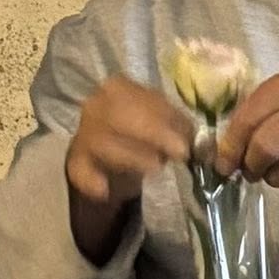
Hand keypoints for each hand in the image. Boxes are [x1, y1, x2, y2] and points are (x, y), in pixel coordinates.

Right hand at [64, 76, 194, 208]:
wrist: (114, 162)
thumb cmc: (146, 137)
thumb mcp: (166, 126)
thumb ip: (181, 129)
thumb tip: (201, 145)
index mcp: (120, 88)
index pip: (143, 97)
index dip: (167, 118)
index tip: (187, 140)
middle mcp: (96, 105)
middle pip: (120, 115)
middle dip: (153, 134)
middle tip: (180, 154)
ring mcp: (83, 133)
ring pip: (102, 141)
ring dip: (132, 156)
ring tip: (157, 168)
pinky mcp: (77, 161)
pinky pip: (79, 169)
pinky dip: (90, 179)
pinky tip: (103, 190)